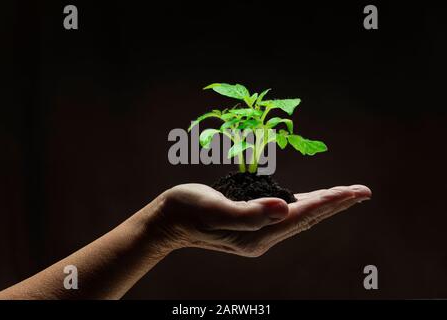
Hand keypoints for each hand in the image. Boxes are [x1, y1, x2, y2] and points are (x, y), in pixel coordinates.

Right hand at [155, 183, 370, 256]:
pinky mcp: (253, 225)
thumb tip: (284, 208)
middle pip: (308, 218)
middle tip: (363, 192)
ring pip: (301, 217)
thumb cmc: (186, 210)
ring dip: (325, 205)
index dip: (328, 201)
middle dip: (337, 204)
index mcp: (256, 234)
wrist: (168, 221)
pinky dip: (306, 206)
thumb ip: (248, 213)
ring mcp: (259, 233)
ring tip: (346, 195)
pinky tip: (314, 201)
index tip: (354, 191)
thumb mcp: (213, 209)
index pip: (301, 214)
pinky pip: (288, 215)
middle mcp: (262, 237)